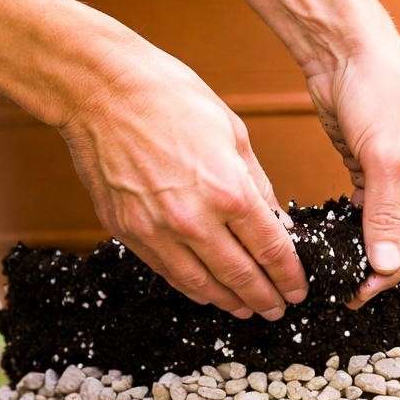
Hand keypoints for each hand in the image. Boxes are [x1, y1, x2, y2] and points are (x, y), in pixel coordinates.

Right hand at [57, 42, 306, 319]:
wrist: (101, 90)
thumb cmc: (169, 97)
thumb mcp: (233, 132)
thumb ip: (258, 184)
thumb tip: (277, 222)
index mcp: (229, 191)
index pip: (270, 249)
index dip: (288, 275)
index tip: (298, 288)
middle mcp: (194, 219)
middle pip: (240, 275)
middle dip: (266, 297)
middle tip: (279, 308)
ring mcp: (157, 230)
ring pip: (202, 284)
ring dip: (230, 301)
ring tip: (248, 308)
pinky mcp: (128, 232)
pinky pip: (168, 272)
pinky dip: (193, 287)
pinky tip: (208, 291)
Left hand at [305, 44, 399, 308]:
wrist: (343, 49)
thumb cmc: (379, 88)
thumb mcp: (384, 159)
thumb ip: (385, 216)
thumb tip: (384, 266)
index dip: (397, 265)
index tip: (366, 291)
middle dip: (382, 259)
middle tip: (352, 290)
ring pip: (389, 223)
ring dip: (367, 246)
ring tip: (342, 275)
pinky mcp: (377, 167)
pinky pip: (369, 209)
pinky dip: (354, 226)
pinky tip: (336, 245)